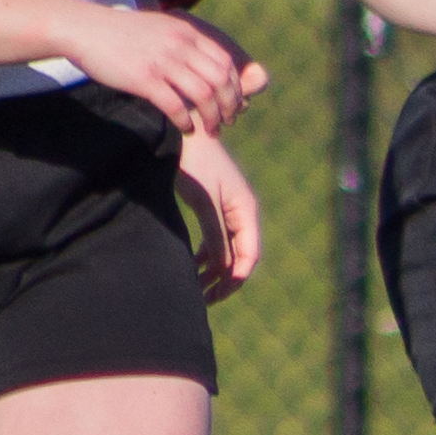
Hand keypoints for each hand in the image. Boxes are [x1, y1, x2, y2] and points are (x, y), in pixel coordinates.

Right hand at [65, 3, 267, 136]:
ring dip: (212, 117)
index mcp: (187, 33)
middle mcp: (180, 46)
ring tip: (211, 130)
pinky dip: (186, 121)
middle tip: (228, 121)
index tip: (234, 103)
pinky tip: (187, 129)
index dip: (235, 87)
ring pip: (204, 95)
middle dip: (230, 105)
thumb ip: (183, 42)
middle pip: (221, 81)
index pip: (226, 62)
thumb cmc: (120, 32)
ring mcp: (162, 62)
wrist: (84, 28)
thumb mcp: (160, 28)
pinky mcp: (144, 78)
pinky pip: (175, 105)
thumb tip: (201, 60)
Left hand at [175, 131, 263, 304]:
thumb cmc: (195, 164)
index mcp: (246, 212)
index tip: (215, 296)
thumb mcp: (204, 201)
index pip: (249, 256)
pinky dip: (207, 255)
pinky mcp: (215, 206)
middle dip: (225, 279)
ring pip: (227, 250)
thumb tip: (223, 267)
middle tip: (204, 300)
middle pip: (240, 256)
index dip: (235, 279)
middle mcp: (242, 213)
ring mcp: (229, 210)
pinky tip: (193, 265)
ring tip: (195, 287)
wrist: (186, 133)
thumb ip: (215, 234)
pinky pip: (217, 239)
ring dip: (214, 270)